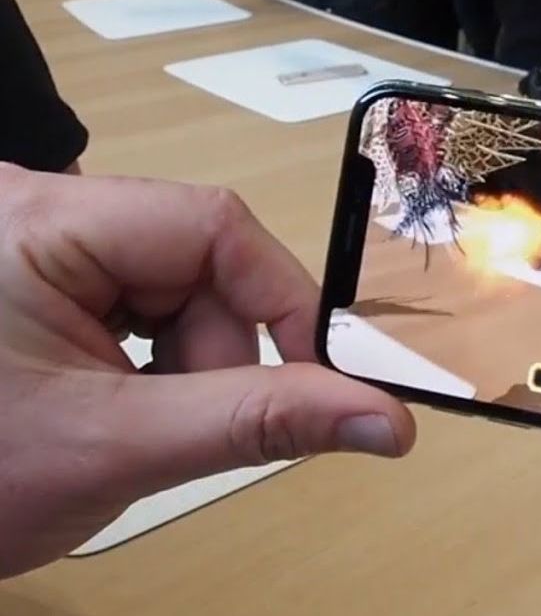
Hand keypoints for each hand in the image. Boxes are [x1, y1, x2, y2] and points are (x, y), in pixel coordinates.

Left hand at [0, 166, 416, 578]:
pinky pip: (137, 305)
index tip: (317, 380)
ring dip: (187, 364)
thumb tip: (386, 421)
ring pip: (174, 288)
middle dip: (214, 351)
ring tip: (134, 427)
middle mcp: (36, 212)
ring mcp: (34, 246)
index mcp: (40, 221)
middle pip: (195, 259)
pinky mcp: (36, 279)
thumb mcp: (121, 447)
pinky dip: (154, 364)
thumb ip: (262, 423)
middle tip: (185, 427)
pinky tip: (116, 406)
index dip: (281, 300)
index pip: (210, 225)